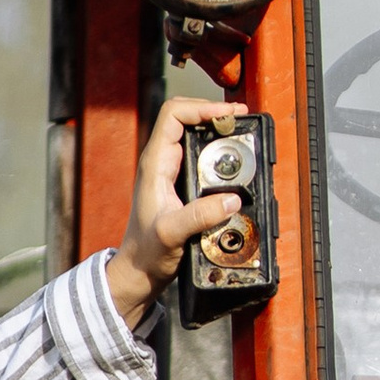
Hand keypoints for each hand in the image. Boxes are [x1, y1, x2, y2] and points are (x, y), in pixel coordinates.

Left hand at [104, 96, 244, 328]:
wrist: (139, 271)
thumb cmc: (146, 253)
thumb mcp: (172, 234)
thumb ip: (200, 217)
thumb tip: (231, 200)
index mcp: (155, 163)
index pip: (174, 114)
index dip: (202, 107)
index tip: (228, 115)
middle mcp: (161, 161)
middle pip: (186, 117)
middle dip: (214, 113)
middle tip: (240, 119)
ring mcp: (170, 171)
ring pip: (194, 134)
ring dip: (217, 129)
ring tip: (239, 131)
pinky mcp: (180, 183)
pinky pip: (200, 155)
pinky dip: (217, 149)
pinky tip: (231, 156)